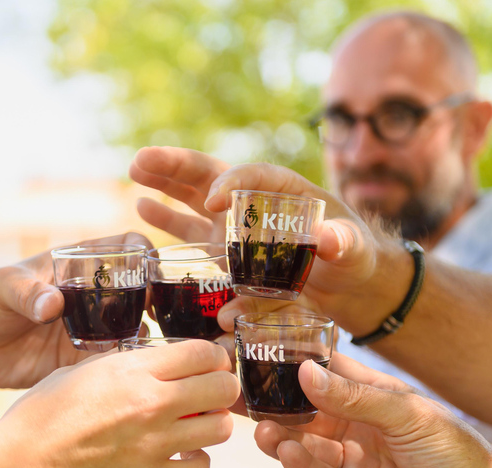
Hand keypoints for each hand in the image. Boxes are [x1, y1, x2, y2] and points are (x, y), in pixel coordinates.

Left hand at [0, 232, 150, 388]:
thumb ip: (25, 292)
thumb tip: (52, 305)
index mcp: (75, 265)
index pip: (124, 247)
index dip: (143, 253)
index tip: (150, 269)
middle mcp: (89, 295)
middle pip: (137, 289)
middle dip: (153, 298)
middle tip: (154, 313)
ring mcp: (87, 328)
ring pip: (130, 326)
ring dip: (140, 333)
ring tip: (138, 343)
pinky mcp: (78, 360)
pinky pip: (109, 362)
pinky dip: (121, 365)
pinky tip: (121, 370)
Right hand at [0, 339, 239, 467]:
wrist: (17, 466)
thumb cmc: (39, 416)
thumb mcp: (79, 371)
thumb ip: (122, 365)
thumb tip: (151, 363)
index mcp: (132, 370)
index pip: (203, 353)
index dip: (213, 355)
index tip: (209, 362)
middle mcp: (150, 404)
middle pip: (223, 388)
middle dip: (222, 386)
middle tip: (210, 392)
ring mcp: (153, 446)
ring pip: (221, 429)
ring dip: (213, 424)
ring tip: (196, 424)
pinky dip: (197, 462)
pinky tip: (181, 456)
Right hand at [129, 146, 405, 335]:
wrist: (350, 283)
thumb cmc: (357, 258)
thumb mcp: (355, 250)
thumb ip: (344, 243)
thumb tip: (328, 240)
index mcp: (286, 191)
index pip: (253, 176)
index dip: (231, 183)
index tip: (213, 201)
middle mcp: (255, 202)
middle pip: (212, 176)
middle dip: (177, 166)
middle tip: (142, 160)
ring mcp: (238, 225)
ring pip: (194, 198)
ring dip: (165, 183)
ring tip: (135, 170)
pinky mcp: (228, 249)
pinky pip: (193, 230)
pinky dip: (169, 219)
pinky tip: (142, 207)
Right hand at [253, 356, 491, 467]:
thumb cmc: (458, 455)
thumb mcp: (408, 415)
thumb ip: (354, 396)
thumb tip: (306, 372)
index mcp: (372, 397)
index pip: (326, 372)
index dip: (294, 363)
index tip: (261, 353)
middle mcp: (357, 426)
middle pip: (306, 409)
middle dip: (276, 402)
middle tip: (245, 395)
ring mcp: (352, 461)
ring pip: (304, 443)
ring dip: (281, 434)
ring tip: (262, 428)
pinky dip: (298, 464)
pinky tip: (285, 451)